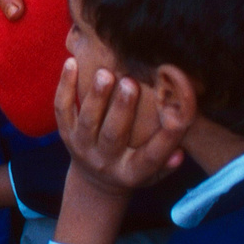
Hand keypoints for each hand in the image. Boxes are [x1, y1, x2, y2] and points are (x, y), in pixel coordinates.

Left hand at [52, 57, 186, 243]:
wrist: (94, 181)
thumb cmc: (132, 170)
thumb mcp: (153, 174)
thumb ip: (166, 163)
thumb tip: (181, 151)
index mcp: (131, 173)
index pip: (151, 158)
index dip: (166, 140)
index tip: (178, 117)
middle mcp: (103, 161)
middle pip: (112, 135)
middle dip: (121, 108)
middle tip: (131, 82)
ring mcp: (81, 146)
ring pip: (86, 121)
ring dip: (95, 95)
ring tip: (104, 73)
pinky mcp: (64, 133)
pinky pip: (62, 108)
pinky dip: (65, 86)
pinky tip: (71, 63)